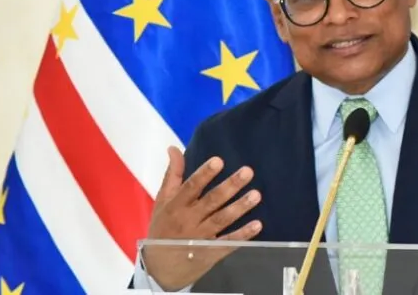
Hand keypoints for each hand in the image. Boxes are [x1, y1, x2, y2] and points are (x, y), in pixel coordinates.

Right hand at [140, 146, 262, 290]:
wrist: (159, 268)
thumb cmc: (162, 228)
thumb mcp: (162, 201)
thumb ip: (172, 174)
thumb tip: (174, 148)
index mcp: (176, 205)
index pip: (191, 187)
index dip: (204, 174)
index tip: (219, 161)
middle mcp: (188, 220)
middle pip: (212, 201)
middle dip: (230, 186)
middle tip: (248, 172)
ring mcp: (201, 237)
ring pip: (222, 220)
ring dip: (240, 207)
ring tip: (257, 195)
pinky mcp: (211, 251)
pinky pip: (228, 242)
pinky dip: (243, 235)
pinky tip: (258, 225)